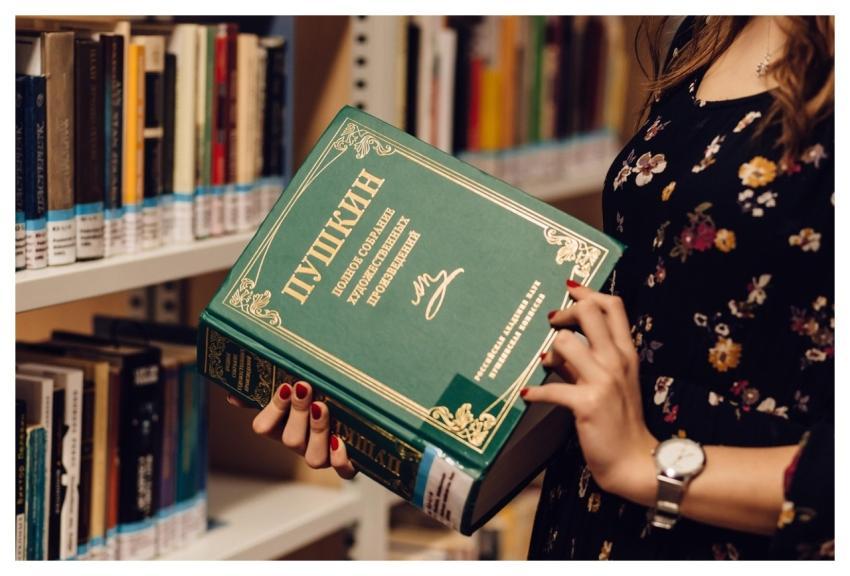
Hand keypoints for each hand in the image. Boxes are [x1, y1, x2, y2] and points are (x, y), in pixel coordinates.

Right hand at [226, 380, 357, 479]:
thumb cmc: (320, 394)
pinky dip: (341, 459)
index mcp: (282, 427)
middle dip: (297, 413)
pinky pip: (343, 472)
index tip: (287, 386)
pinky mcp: (347, 463)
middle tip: (305, 388)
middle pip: (290, 440)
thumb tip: (232, 397)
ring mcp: (323, 456)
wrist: (357, 411)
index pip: (264, 427)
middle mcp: (300, 445)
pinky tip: (340, 440)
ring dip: (317, 431)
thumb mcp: (295, 389)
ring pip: (314, 458)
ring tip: (322, 407)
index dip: (273, 409)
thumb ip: (265, 389)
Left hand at [521, 282, 656, 504]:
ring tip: (546, 367)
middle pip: (590, 313)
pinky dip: (535, 392)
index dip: (588, 293)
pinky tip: (527, 396)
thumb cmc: (620, 420)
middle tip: (553, 323)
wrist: (633, 460)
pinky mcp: (587, 403)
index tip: (570, 292)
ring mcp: (603, 381)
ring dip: (549, 354)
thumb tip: (557, 347)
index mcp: (625, 353)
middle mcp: (616, 361)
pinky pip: (552, 388)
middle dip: (565, 313)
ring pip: (565, 344)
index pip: (613, 306)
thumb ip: (587, 361)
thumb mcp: (610, 383)